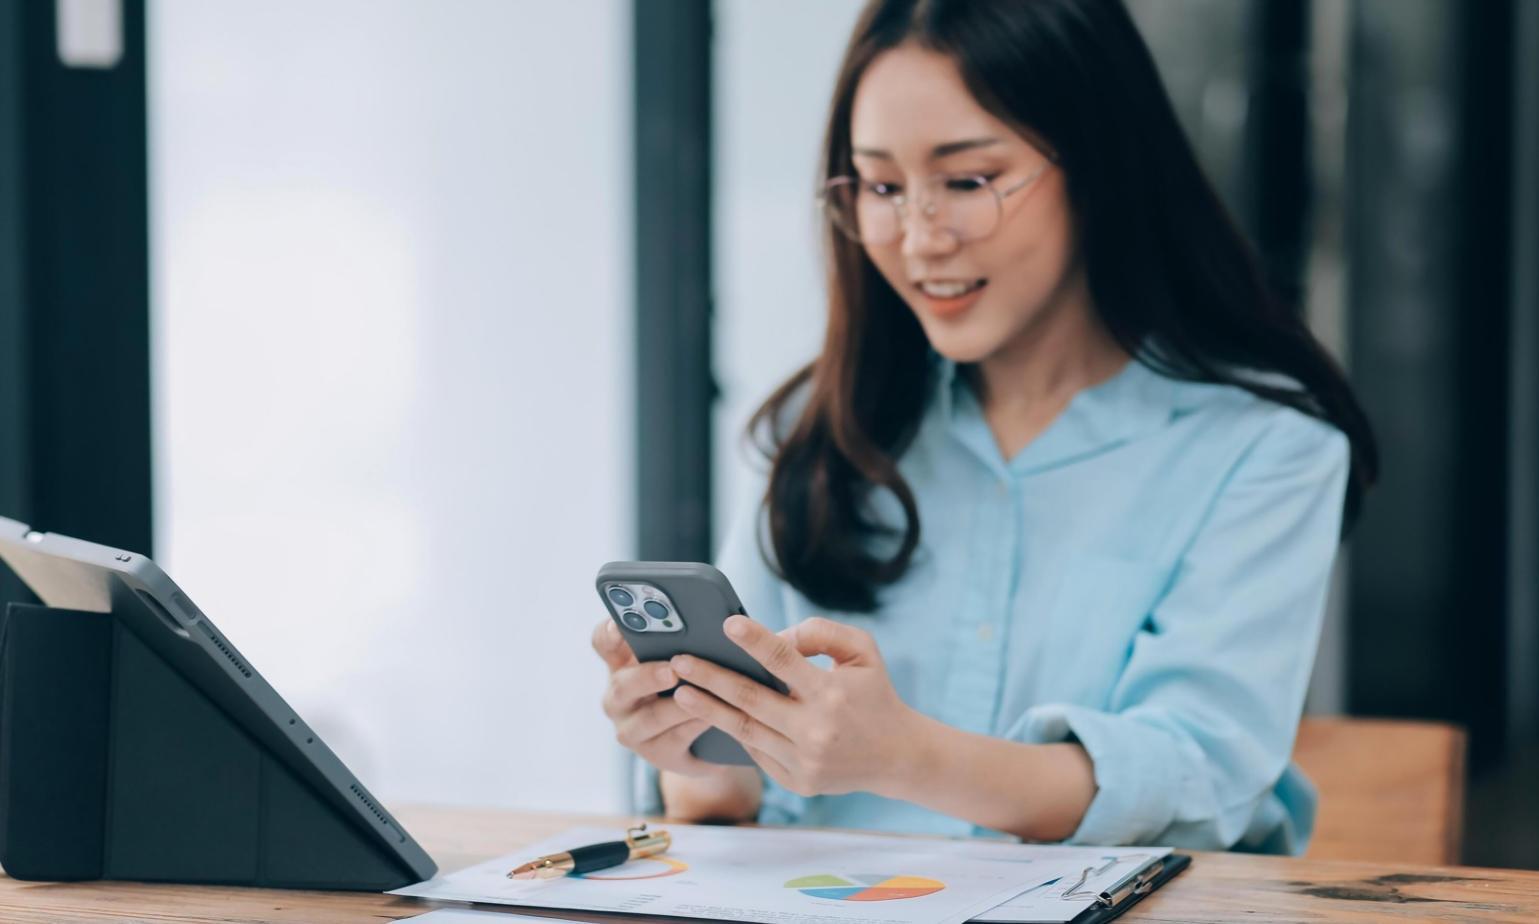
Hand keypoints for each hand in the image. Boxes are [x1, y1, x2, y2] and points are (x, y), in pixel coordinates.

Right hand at [591, 619, 723, 777]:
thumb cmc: (691, 683)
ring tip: (700, 694)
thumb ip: (679, 642)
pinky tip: (712, 716)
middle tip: (672, 670)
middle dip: (648, 677)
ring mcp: (632, 729)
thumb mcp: (679, 661)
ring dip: (677, 706)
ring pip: (650, 717)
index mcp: (621, 665)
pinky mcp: (656, 754)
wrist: (705, 738)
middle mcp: (619, 698)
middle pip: (622, 685)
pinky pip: (675, 739)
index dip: (609, 634)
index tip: (620, 625)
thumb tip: (702, 620)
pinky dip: (694, 724)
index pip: (603, 643)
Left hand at [668, 615, 920, 797]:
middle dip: (710, 677)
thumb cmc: (875, 694)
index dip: (753, 640)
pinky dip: (735, 733)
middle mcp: (815, 728)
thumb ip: (822, 633)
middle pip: (750, 699)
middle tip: (679, 661)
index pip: (784, 660)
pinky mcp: (798, 782)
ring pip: (745, 730)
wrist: (897, 756)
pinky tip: (712, 717)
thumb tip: (776, 637)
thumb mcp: (863, 652)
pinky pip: (758, 753)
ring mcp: (804, 760)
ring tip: (680, 693)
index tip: (726, 624)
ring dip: (708, 710)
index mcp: (831, 692)